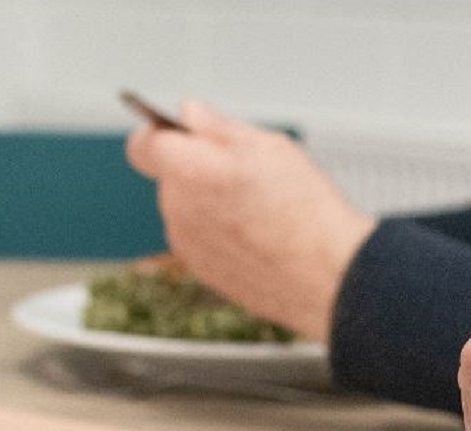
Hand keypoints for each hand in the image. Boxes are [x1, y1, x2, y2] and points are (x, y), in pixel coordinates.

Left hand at [126, 102, 377, 341]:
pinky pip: (203, 242)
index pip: (144, 145)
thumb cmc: (304, 211)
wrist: (327, 275)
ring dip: (212, 206)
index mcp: (188, 169)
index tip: (183, 136)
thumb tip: (192, 114)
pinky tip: (260, 237)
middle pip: (173, 179)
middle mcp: (177, 209)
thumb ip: (219, 127)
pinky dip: (222, 236)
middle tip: (246, 175)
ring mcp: (188, 245)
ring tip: (259, 211)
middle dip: (199, 171)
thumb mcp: (269, 147)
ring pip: (189, 211)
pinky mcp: (203, 272)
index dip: (162, 136)